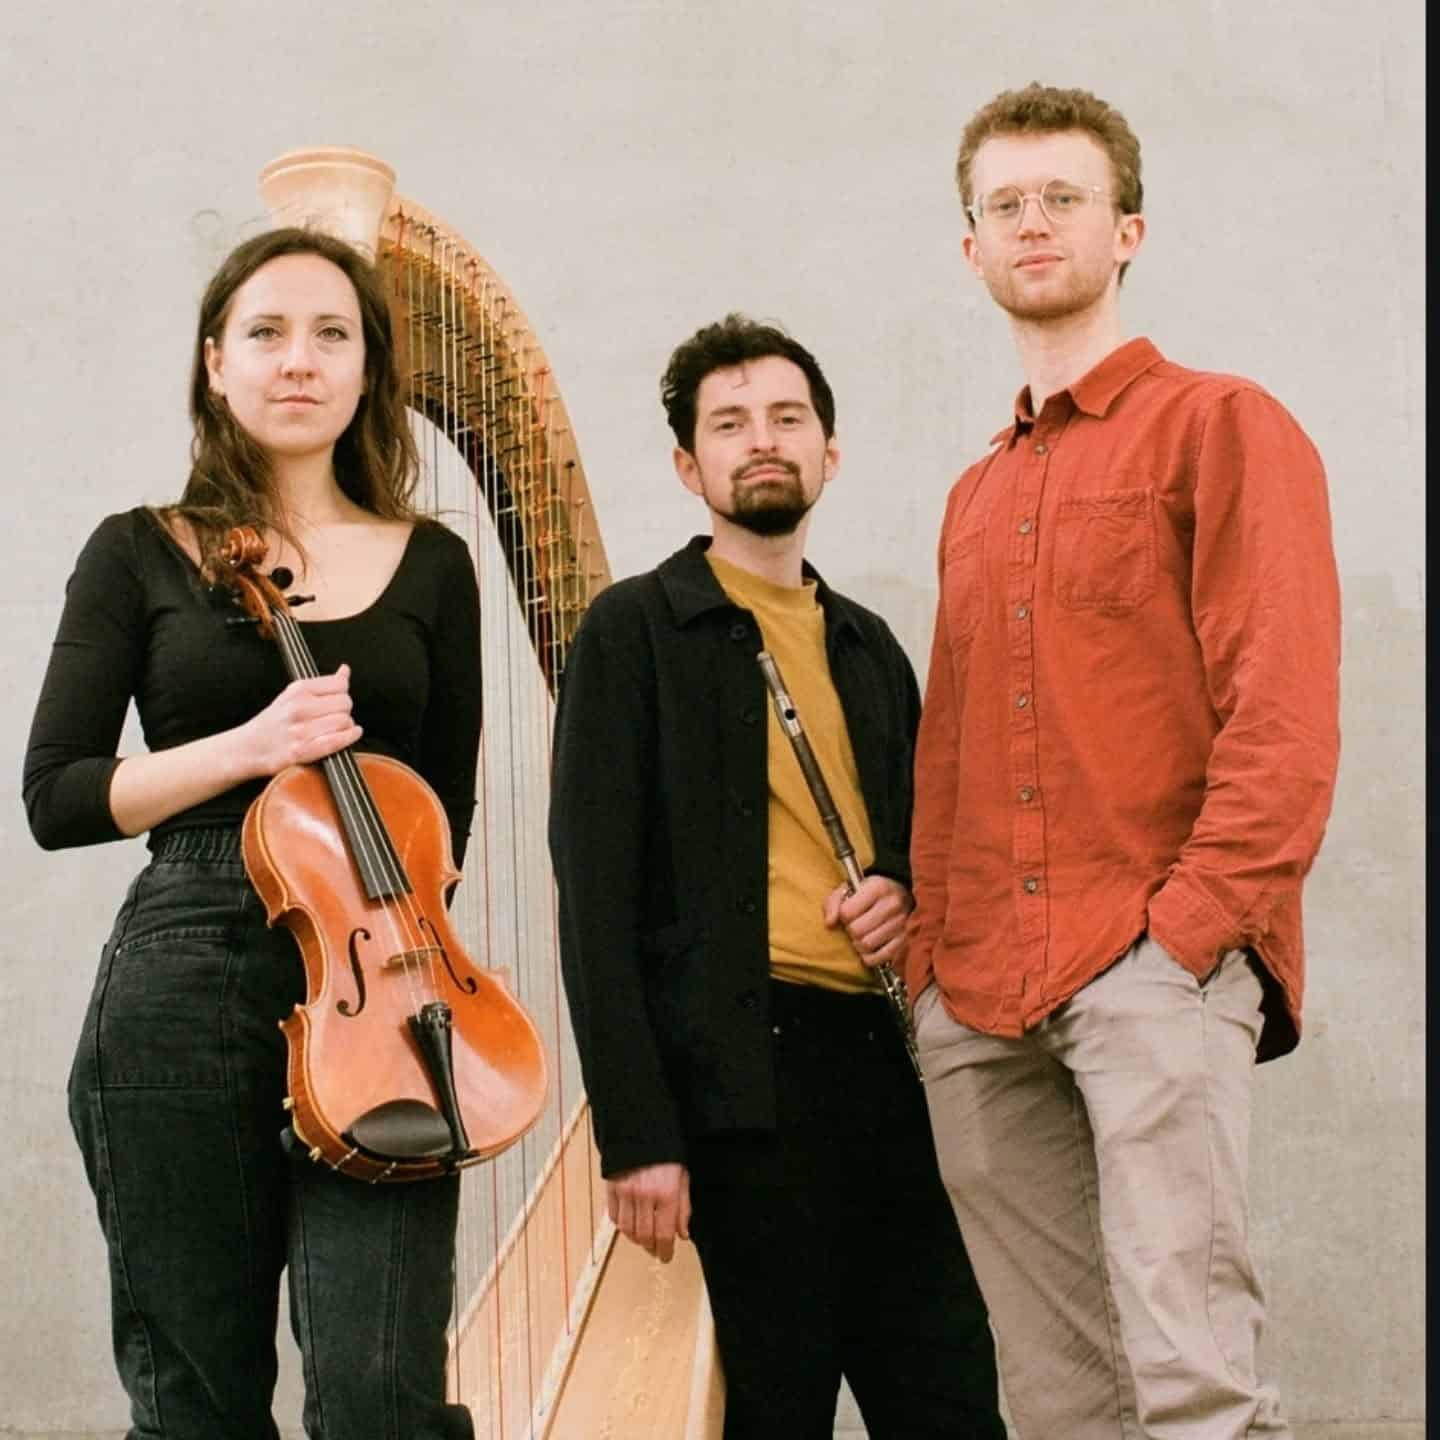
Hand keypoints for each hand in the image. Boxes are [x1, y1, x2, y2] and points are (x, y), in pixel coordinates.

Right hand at [240, 665, 361, 776]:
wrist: (248, 747)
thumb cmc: (274, 721)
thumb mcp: (293, 694)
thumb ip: (322, 684)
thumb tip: (345, 670)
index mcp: (298, 691)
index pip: (340, 685)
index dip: (343, 692)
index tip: (338, 699)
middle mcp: (299, 708)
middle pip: (345, 703)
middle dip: (345, 710)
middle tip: (336, 716)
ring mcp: (300, 730)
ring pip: (344, 722)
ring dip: (346, 726)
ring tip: (337, 728)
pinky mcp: (301, 751)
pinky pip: (335, 741)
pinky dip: (348, 737)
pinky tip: (352, 734)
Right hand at [606, 1162, 690, 1263]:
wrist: (642, 1130)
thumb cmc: (666, 1153)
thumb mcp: (683, 1178)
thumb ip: (684, 1208)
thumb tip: (683, 1234)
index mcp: (666, 1193)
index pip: (664, 1234)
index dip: (665, 1250)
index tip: (666, 1256)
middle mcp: (645, 1196)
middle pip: (645, 1236)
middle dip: (651, 1247)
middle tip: (656, 1249)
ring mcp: (626, 1193)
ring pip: (628, 1230)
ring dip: (636, 1239)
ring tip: (644, 1238)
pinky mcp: (611, 1188)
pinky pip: (614, 1217)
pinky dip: (622, 1225)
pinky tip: (630, 1224)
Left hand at [823, 875, 913, 968]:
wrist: (902, 893)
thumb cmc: (871, 892)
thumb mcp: (850, 888)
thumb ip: (833, 902)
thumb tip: (829, 923)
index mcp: (877, 888)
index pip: (847, 912)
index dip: (843, 915)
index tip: (848, 913)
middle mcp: (892, 905)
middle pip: (856, 931)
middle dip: (851, 931)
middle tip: (855, 926)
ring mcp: (901, 924)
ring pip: (867, 945)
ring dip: (859, 944)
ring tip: (862, 936)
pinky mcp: (905, 940)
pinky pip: (880, 957)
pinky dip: (870, 957)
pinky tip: (869, 949)